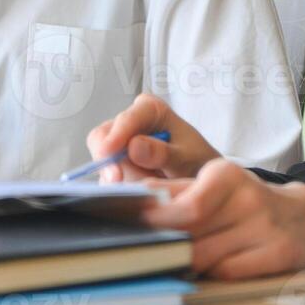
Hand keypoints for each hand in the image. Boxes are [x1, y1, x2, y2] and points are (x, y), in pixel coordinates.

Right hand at [86, 94, 222, 181]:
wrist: (200, 183)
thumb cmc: (197, 162)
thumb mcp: (187, 157)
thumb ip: (163, 153)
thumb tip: (134, 146)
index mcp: (149, 110)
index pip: (125, 119)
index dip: (115, 136)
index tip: (108, 152)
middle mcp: (130, 125)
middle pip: (103, 139)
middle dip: (111, 162)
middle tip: (119, 182)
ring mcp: (119, 147)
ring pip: (103, 162)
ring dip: (121, 179)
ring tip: (149, 187)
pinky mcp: (114, 168)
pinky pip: (106, 179)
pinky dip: (120, 189)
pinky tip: (139, 194)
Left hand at [142, 158, 304, 278]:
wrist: (302, 219)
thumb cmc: (245, 202)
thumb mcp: (213, 185)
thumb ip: (173, 191)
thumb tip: (126, 195)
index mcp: (226, 173)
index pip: (180, 200)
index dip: (150, 217)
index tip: (123, 223)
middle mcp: (247, 197)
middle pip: (189, 230)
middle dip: (161, 241)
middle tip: (138, 249)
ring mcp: (265, 228)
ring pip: (203, 255)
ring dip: (181, 261)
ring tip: (168, 259)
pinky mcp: (278, 255)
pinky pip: (226, 273)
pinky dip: (208, 274)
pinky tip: (201, 270)